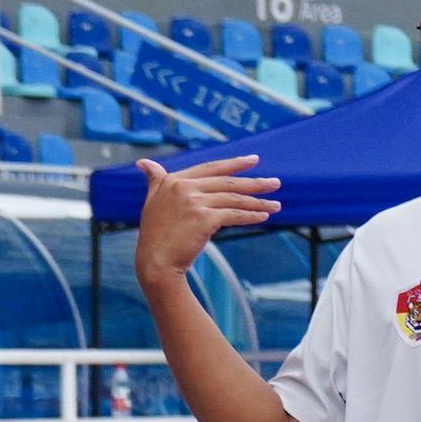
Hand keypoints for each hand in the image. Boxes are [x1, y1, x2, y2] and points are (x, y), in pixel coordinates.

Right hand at [130, 151, 280, 279]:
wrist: (155, 261)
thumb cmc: (156, 234)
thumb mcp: (152, 201)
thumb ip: (155, 180)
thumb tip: (143, 162)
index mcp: (174, 180)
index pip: (211, 168)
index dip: (234, 163)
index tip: (254, 160)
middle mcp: (184, 187)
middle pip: (228, 183)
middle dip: (255, 183)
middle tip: (276, 183)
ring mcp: (194, 202)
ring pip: (234, 199)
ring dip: (259, 202)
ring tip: (277, 205)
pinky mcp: (204, 219)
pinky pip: (235, 215)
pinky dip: (251, 216)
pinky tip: (264, 217)